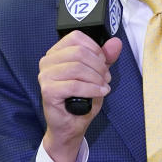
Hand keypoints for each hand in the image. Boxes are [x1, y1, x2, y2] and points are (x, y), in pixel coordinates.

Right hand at [39, 31, 121, 161]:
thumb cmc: (81, 99)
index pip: (76, 37)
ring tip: (103, 86)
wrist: (71, 124)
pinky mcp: (48, 91)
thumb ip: (105, 57)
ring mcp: (45, 76)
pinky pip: (74, 85)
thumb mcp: (96, 74)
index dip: (95, 48)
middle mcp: (47, 61)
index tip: (103, 62)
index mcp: (57, 52)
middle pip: (79, 52)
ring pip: (77, 67)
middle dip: (98, 66)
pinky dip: (91, 89)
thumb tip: (116, 43)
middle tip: (106, 78)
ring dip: (96, 78)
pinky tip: (99, 92)